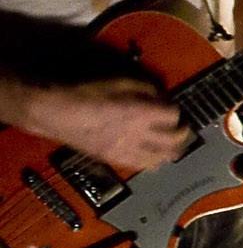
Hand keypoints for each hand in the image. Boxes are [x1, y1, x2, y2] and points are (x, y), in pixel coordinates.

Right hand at [17, 76, 189, 171]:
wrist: (55, 113)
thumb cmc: (86, 93)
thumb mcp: (120, 81)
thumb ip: (146, 89)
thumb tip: (161, 95)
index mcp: (141, 113)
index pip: (173, 116)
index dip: (177, 110)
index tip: (174, 107)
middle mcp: (138, 135)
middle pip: (173, 140)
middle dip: (182, 133)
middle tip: (183, 128)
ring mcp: (125, 151)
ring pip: (159, 159)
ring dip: (170, 152)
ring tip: (172, 146)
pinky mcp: (112, 160)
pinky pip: (139, 166)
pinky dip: (151, 162)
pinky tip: (151, 156)